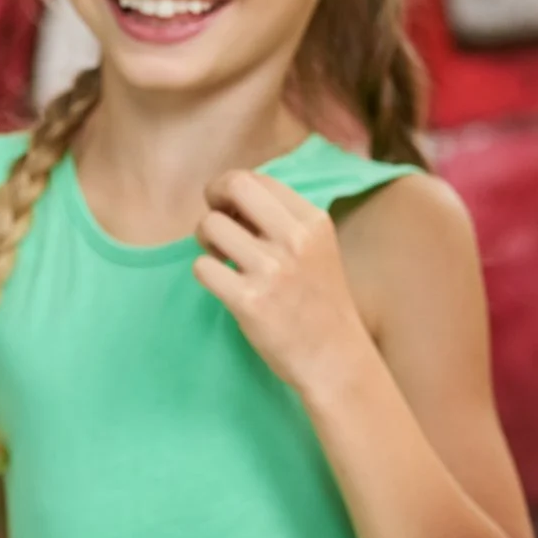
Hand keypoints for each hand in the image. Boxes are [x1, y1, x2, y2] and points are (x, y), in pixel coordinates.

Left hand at [194, 172, 373, 397]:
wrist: (334, 359)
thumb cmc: (320, 303)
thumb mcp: (317, 249)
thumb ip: (283, 220)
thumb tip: (230, 197)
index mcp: (313, 222)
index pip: (257, 179)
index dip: (233, 191)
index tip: (232, 212)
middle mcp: (295, 240)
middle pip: (234, 186)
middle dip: (213, 199)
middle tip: (217, 225)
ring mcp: (272, 271)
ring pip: (209, 226)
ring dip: (206, 241)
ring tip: (222, 260)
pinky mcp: (249, 301)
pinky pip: (202, 267)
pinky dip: (206, 273)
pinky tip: (223, 285)